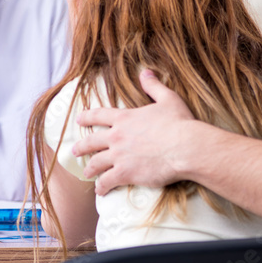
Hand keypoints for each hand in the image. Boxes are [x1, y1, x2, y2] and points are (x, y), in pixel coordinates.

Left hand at [73, 69, 196, 193]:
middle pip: (91, 142)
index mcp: (125, 118)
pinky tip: (100, 191)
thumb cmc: (180, 123)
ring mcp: (119, 156)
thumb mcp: (167, 99)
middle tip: (75, 151)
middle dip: (82, 147)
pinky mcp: (125, 173)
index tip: (79, 120)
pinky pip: (106, 182)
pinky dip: (101, 187)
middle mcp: (117, 136)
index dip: (87, 117)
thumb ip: (153, 86)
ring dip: (90, 169)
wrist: (186, 147)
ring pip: (96, 164)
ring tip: (87, 174)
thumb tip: (145, 71)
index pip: (99, 115)